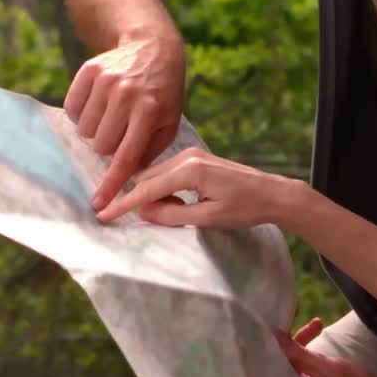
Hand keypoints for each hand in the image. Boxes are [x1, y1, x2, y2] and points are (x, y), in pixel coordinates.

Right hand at [65, 38, 184, 209]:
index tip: (99, 205)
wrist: (153, 49)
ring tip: (111, 115)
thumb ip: (149, 152)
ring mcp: (106, 80)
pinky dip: (81, 112)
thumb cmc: (163, 94)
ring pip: (84, 129)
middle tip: (121, 131)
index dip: (111, 184)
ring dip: (95, 129)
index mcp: (150, 111)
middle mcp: (126, 94)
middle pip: (100, 145)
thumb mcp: (169, 123)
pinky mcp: (89, 70)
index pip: (125, 156)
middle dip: (108, 146)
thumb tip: (127, 178)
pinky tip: (98, 104)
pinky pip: (71, 108)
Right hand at [94, 148, 305, 227]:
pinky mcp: (196, 158)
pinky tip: (176, 203)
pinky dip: (163, 189)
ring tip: (169, 214)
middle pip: (147, 178)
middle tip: (143, 221)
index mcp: (189, 170)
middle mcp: (186, 156)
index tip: (103, 214)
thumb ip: (172, 215)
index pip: (147, 188)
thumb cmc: (245, 209)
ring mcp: (191, 154)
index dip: (124, 204)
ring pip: (156, 175)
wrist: (273, 193)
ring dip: (153, 195)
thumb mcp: (208, 218)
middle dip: (139, 199)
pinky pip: (167, 173)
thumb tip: (143, 213)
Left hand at [274, 327, 376, 376]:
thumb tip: (274, 337)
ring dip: (305, 347)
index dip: (285, 338)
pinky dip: (312, 359)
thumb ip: (302, 356)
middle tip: (317, 323)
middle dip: (299, 340)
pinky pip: (307, 375)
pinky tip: (318, 351)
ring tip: (315, 328)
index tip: (295, 319)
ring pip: (298, 368)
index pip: (280, 361)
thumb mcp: (332, 371)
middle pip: (288, 364)